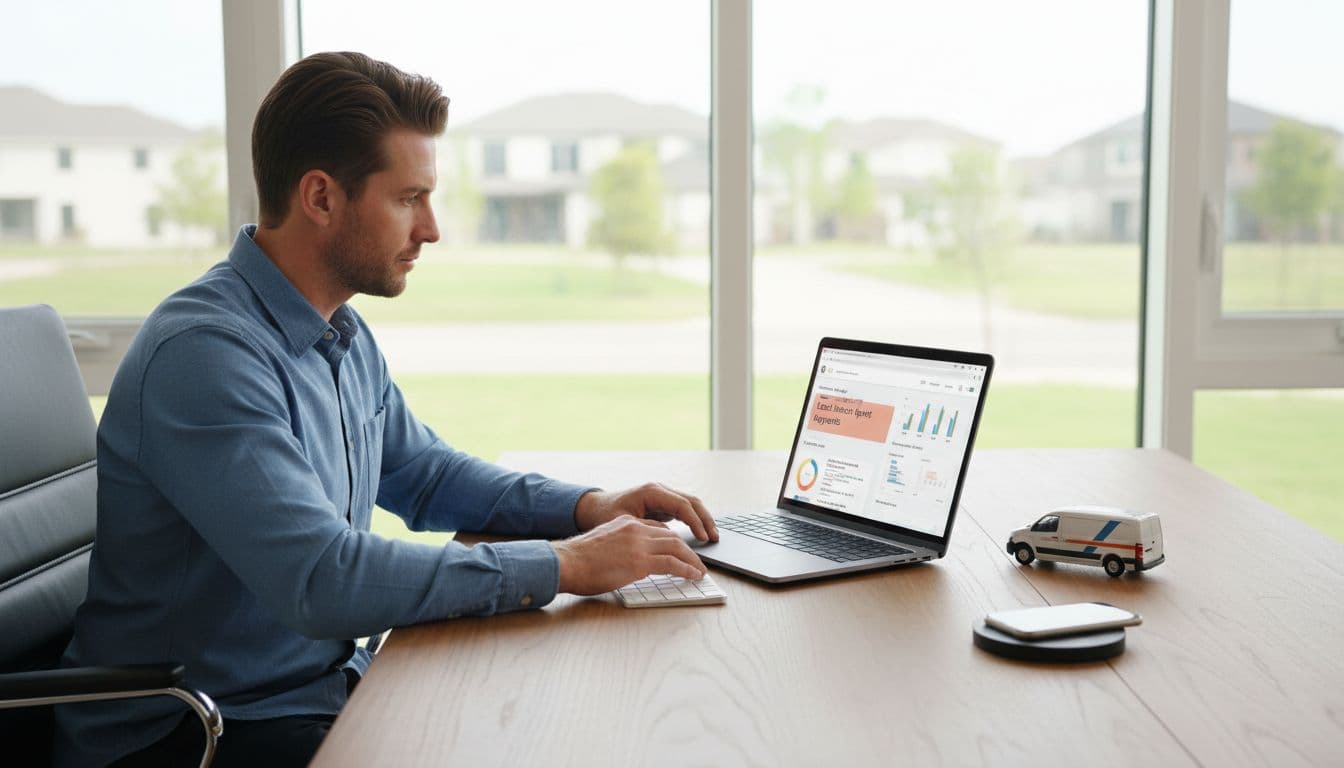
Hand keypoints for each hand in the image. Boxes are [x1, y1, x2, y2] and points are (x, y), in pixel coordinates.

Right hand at [553, 515, 707, 594]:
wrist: (566, 563)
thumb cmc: (578, 560)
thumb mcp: (603, 544)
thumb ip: (619, 546)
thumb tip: (627, 561)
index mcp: (626, 523)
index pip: (657, 529)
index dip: (671, 542)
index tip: (678, 551)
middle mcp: (635, 529)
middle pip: (671, 537)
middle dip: (687, 550)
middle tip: (695, 561)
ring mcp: (639, 545)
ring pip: (676, 548)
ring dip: (692, 560)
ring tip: (699, 570)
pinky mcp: (640, 562)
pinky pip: (673, 564)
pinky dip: (687, 569)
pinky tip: (693, 575)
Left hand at [574, 483, 718, 542]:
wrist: (593, 508)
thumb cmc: (604, 516)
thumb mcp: (624, 524)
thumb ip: (646, 529)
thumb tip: (668, 540)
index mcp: (651, 492)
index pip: (682, 505)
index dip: (695, 522)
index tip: (703, 538)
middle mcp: (659, 490)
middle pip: (692, 502)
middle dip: (705, 520)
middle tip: (715, 538)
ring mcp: (662, 497)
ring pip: (690, 505)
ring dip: (702, 520)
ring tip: (712, 538)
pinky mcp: (662, 505)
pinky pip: (683, 511)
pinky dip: (694, 521)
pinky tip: (700, 535)